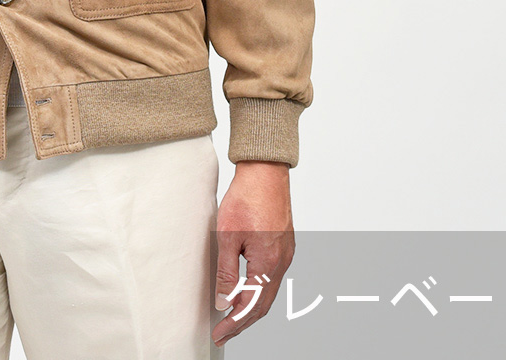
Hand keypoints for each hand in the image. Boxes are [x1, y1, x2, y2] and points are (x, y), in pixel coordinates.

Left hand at [212, 161, 294, 348]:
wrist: (265, 172)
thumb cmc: (246, 198)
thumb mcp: (227, 236)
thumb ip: (227, 273)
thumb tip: (224, 302)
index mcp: (268, 263)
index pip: (251, 305)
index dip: (234, 324)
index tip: (220, 335)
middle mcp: (281, 262)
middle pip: (263, 303)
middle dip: (243, 320)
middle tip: (224, 332)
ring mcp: (285, 253)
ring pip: (269, 290)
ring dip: (251, 306)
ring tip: (231, 316)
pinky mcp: (284, 244)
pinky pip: (272, 276)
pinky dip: (258, 289)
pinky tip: (245, 289)